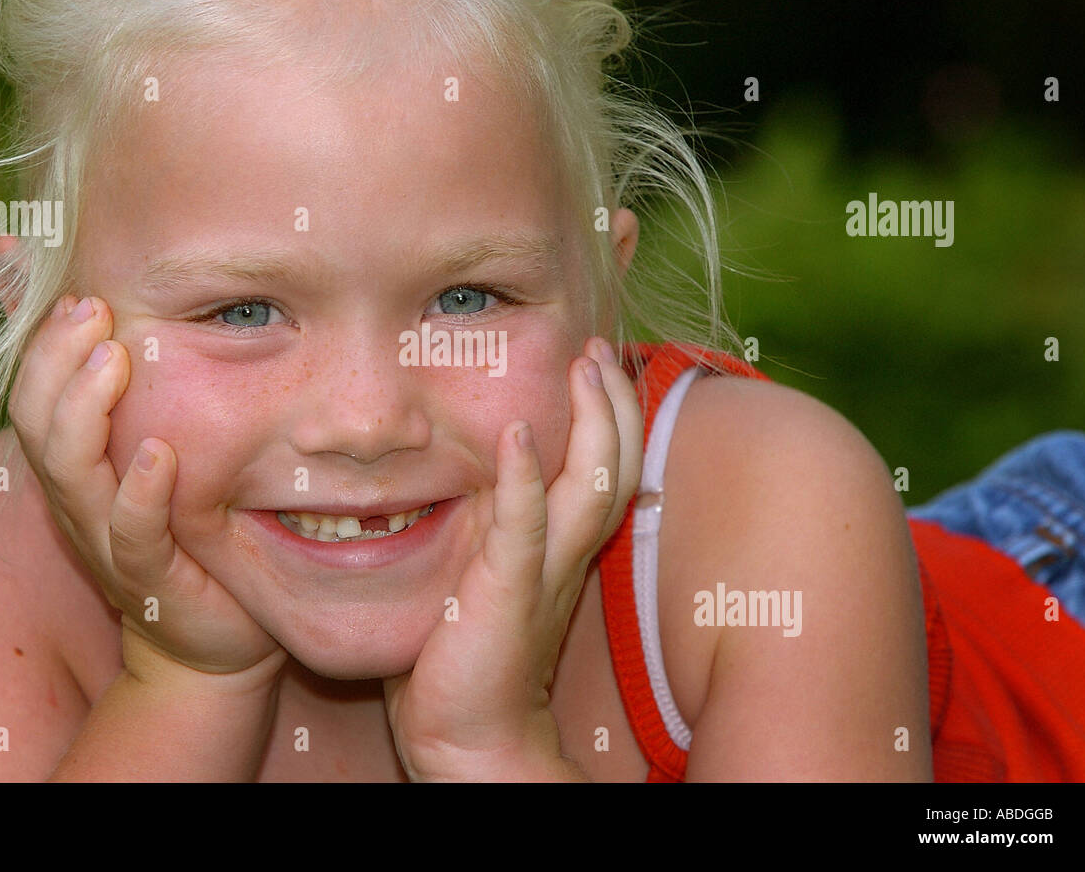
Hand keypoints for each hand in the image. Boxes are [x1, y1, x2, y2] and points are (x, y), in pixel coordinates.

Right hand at [7, 294, 287, 683]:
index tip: (78, 290)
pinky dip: (140, 492)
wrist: (212, 630)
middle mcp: (77, 498)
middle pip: (36, 422)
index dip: (43, 340)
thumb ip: (119, 384)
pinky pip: (132, 534)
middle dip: (56, 359)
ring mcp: (107, 539)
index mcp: (74, 461)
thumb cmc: (180, 524)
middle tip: (92, 308)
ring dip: (86, 410)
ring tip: (114, 357)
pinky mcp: (149, 579)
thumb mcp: (147, 442)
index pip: (32, 390)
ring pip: (69, 474)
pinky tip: (160, 453)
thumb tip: (88, 312)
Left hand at [382, 337, 643, 780]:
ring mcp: (543, 573)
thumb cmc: (468, 653)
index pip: (607, 472)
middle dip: (614, 403)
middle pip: (616, 468)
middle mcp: (568, 557)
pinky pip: (524, 527)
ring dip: (591, 422)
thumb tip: (481, 476)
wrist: (469, 734)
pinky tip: (519, 433)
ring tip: (583, 366)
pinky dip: (524, 478)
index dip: (611, 416)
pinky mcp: (507, 592)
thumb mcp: (490, 574)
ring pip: (590, 488)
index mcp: (566, 551)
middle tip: (597, 348)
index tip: (595, 364)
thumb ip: (498, 527)